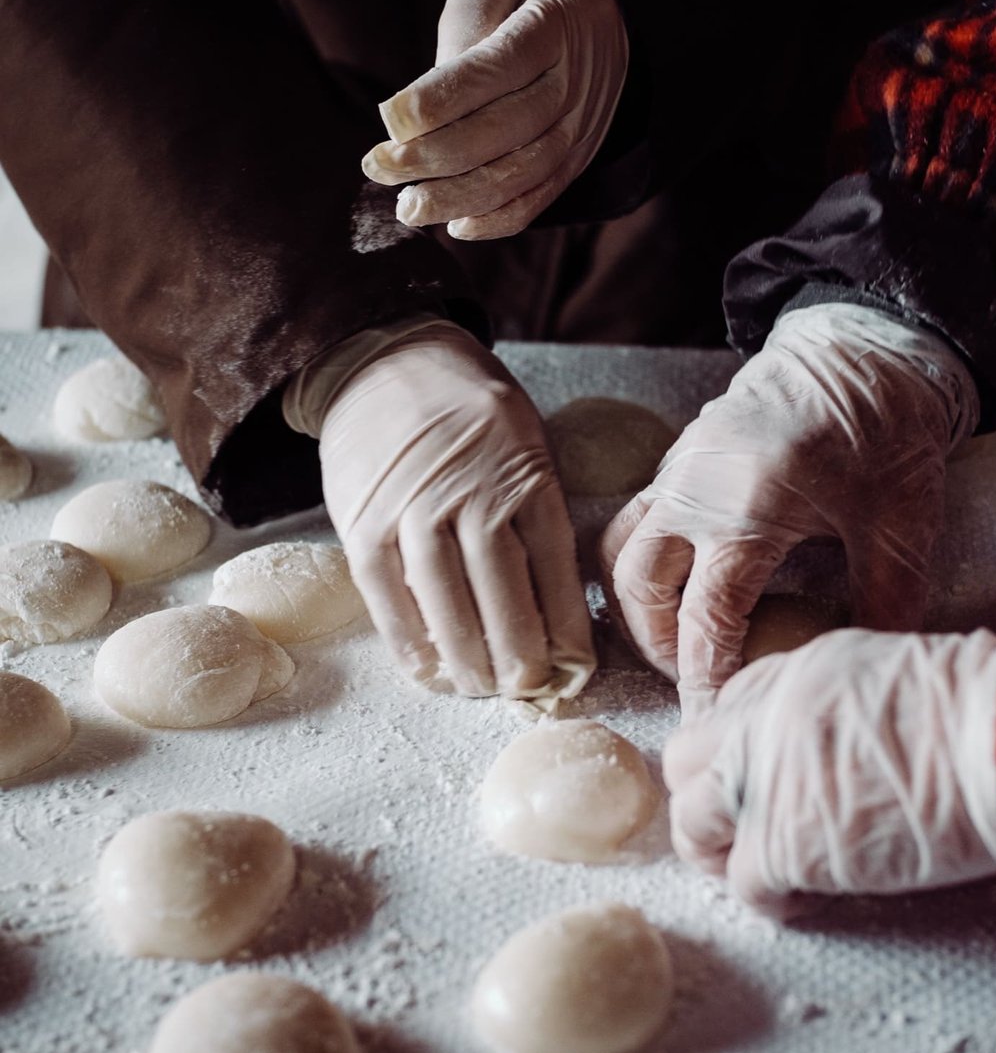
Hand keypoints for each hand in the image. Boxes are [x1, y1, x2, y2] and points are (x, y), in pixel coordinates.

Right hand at [318, 321, 594, 701]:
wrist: (386, 362)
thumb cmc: (470, 411)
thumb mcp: (526, 440)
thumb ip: (538, 511)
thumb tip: (558, 604)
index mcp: (522, 471)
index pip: (553, 564)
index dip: (566, 624)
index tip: (575, 666)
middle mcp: (468, 491)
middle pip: (501, 589)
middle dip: (519, 652)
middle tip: (527, 690)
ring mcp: (410, 508)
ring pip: (444, 600)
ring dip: (465, 656)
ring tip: (481, 687)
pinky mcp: (363, 522)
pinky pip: (386, 594)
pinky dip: (407, 640)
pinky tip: (428, 669)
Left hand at [362, 0, 627, 239]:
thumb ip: (463, 25)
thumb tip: (427, 106)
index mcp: (559, 18)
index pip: (499, 68)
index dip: (442, 100)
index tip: (388, 119)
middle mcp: (580, 76)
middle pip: (510, 128)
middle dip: (437, 155)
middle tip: (378, 166)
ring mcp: (585, 120)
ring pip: (526, 171)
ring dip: (462, 197)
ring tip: (408, 207)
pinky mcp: (578, 152)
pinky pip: (543, 196)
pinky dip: (499, 219)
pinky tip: (455, 225)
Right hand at [601, 304, 979, 716]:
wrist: (860, 353)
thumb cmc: (884, 434)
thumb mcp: (901, 524)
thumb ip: (888, 599)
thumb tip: (873, 666)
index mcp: (747, 511)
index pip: (704, 620)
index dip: (704, 680)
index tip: (715, 718)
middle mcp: (694, 493)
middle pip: (641, 593)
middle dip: (663, 650)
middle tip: (703, 681)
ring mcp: (676, 472)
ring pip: (620, 557)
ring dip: (640, 609)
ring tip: (683, 642)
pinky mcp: (675, 461)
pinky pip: (631, 523)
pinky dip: (639, 565)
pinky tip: (677, 589)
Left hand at [663, 626, 995, 917]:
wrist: (995, 742)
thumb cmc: (979, 709)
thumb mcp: (892, 672)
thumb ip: (848, 704)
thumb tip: (855, 740)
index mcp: (793, 675)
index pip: (728, 707)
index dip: (737, 747)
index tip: (756, 775)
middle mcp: (761, 723)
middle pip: (685, 762)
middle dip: (703, 797)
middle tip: (735, 829)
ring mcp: (762, 785)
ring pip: (693, 826)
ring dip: (718, 854)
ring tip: (756, 872)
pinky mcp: (781, 847)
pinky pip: (743, 885)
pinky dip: (768, 902)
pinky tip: (800, 904)